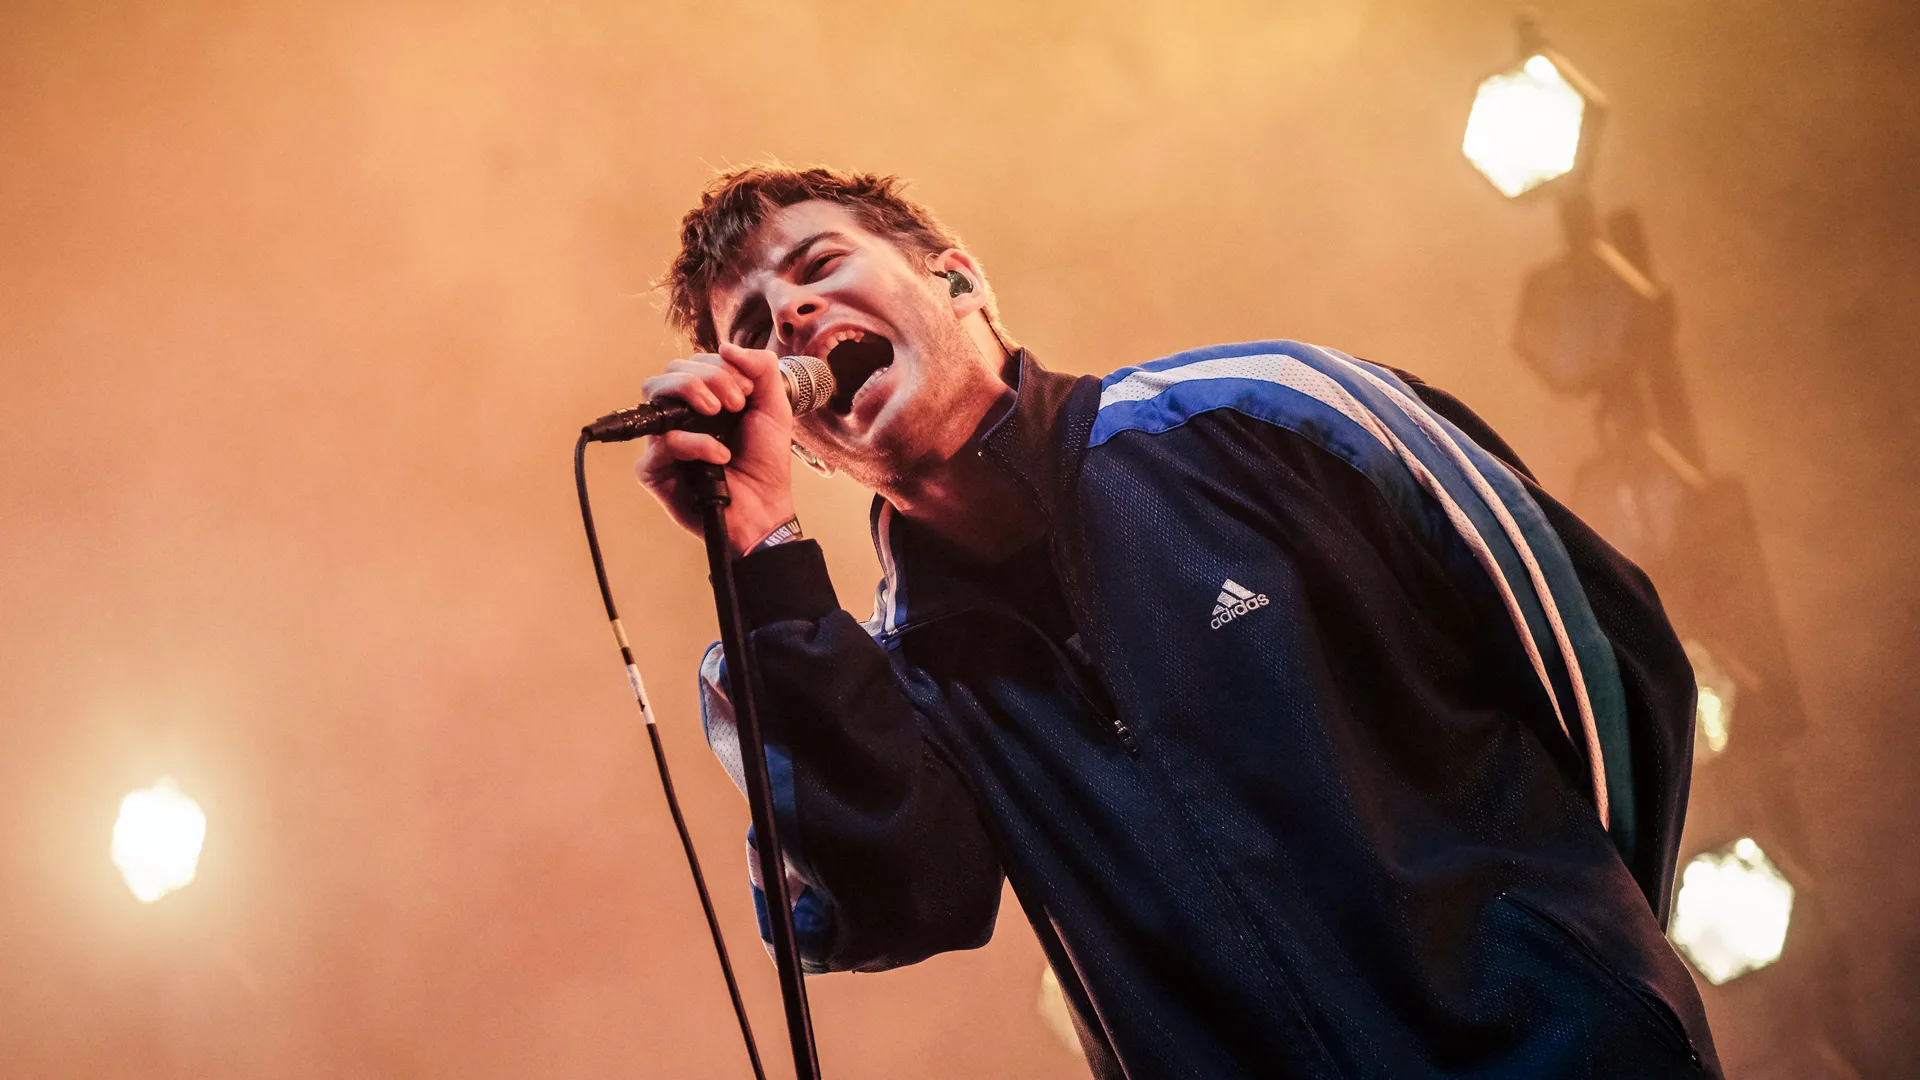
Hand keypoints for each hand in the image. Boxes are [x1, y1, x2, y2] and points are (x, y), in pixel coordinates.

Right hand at [635, 343, 797, 553]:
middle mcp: (679, 416)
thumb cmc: (765, 464)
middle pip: (669, 372)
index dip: (720, 367)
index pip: (693, 363)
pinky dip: (694, 444)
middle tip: (736, 402)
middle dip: (708, 376)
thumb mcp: (774, 408)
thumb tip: (726, 346)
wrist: (765, 510)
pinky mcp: (655, 470)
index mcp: (703, 400)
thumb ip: (761, 369)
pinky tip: (721, 456)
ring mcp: (664, 441)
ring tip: (719, 413)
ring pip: (654, 394)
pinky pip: (662, 443)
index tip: (748, 391)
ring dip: (691, 392)